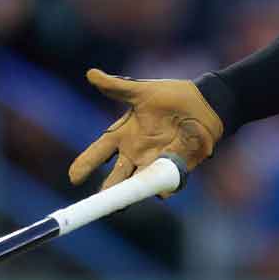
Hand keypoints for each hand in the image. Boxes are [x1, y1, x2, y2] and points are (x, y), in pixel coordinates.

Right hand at [70, 69, 223, 193]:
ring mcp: (154, 162)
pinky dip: (163, 188)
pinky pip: (166, 182)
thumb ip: (117, 87)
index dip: (86, 165)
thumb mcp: (143, 91)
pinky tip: (160, 192)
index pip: (99, 152)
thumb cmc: (171, 96)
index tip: (73, 178)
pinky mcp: (174, 167)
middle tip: (99, 199)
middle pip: (116, 176)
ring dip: (131, 193)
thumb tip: (91, 74)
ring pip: (137, 183)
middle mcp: (135, 153)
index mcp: (124, 135)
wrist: (205, 104)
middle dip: (108, 188)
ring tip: (121, 205)